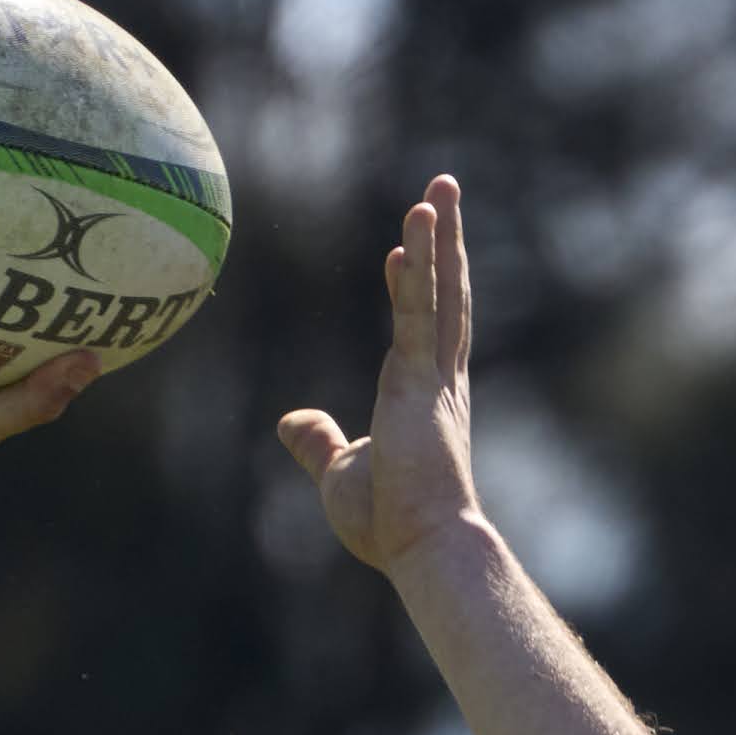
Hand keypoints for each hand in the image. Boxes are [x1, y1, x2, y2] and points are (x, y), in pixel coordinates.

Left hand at [276, 172, 493, 575]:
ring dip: (441, 235)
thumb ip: (319, 441)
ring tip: (439, 186)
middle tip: (444, 192)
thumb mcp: (341, 472)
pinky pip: (419, 309)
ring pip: (441, 290)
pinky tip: (415, 225)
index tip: (407, 247)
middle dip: (447, 241)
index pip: (425, 326)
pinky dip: (419, 264)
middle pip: (447, 294)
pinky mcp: (420, 380)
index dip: (421, 282)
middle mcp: (439, 379)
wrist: (425, 547)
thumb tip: (288, 421)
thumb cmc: (391, 521)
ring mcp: (433, 376)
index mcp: (425, 398)